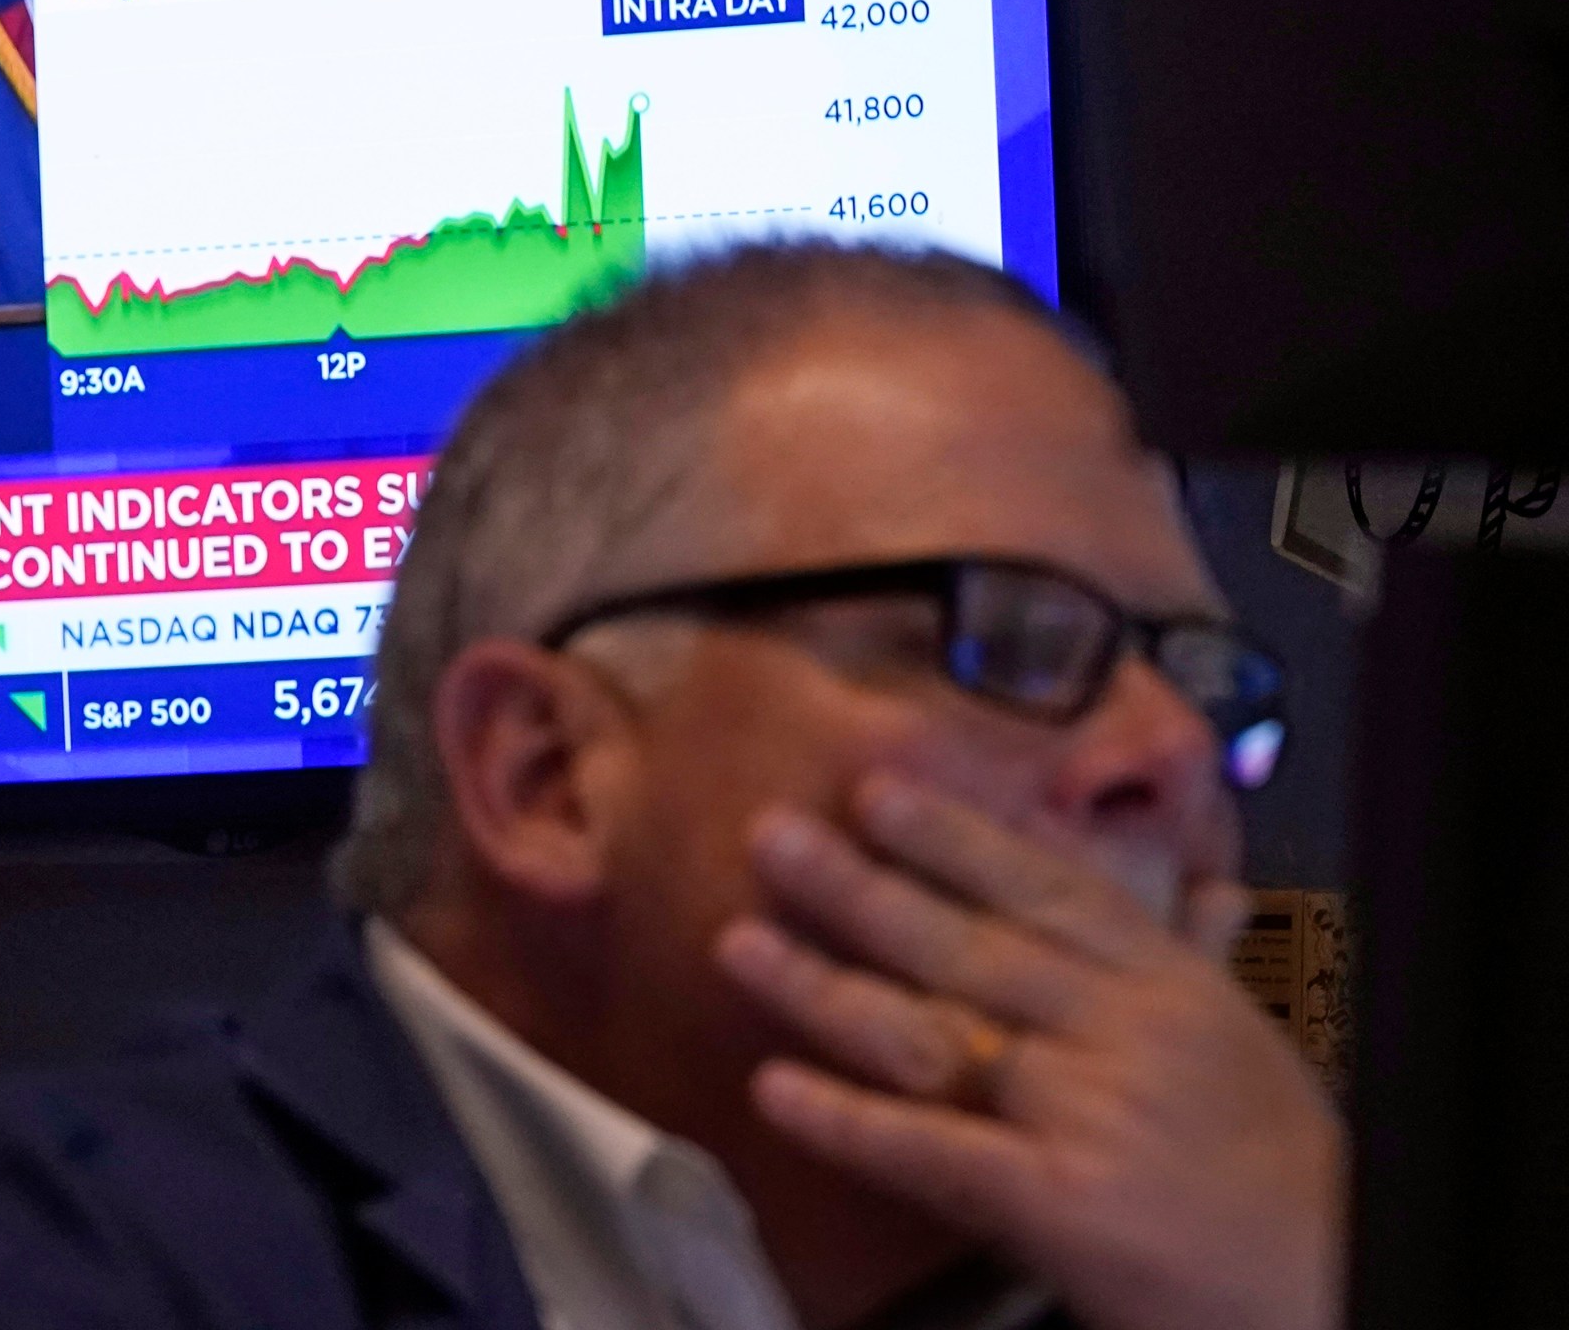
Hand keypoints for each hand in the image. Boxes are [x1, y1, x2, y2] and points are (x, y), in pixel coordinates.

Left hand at [713, 775, 1345, 1329]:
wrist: (1332, 1288)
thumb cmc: (1286, 1178)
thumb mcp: (1241, 1044)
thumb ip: (1192, 959)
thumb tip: (1202, 880)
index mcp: (1171, 986)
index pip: (1047, 889)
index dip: (953, 837)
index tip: (874, 789)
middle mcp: (1127, 1032)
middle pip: (969, 946)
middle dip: (860, 888)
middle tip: (771, 837)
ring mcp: (1091, 1113)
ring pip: (934, 1034)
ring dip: (824, 987)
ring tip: (736, 944)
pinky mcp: (1059, 1202)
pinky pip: (932, 1150)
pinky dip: (847, 1120)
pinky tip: (774, 1090)